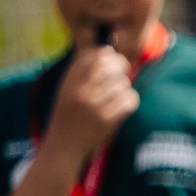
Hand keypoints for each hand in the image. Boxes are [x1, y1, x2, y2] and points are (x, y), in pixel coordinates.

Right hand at [47, 41, 139, 159]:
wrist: (64, 145)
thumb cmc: (68, 114)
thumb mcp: (67, 88)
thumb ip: (82, 69)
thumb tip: (108, 49)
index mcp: (69, 81)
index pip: (92, 56)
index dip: (108, 54)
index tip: (113, 60)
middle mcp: (80, 92)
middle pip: (109, 67)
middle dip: (121, 67)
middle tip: (124, 73)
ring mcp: (94, 106)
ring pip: (122, 84)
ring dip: (125, 87)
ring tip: (119, 94)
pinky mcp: (107, 121)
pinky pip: (129, 100)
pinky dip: (131, 101)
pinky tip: (124, 105)